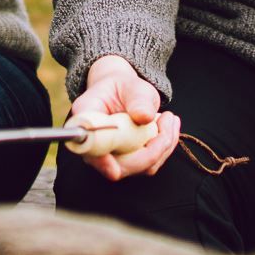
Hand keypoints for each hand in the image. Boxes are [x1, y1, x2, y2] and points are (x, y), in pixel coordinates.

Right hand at [66, 56, 182, 180]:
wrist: (124, 95)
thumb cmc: (124, 88)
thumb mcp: (132, 86)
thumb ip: (138, 99)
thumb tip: (144, 117)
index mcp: (86, 121)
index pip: (88, 146)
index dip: (100, 161)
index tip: (114, 169)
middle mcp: (95, 146)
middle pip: (119, 165)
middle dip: (152, 149)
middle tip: (168, 118)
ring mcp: (112, 158)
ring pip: (141, 166)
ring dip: (163, 145)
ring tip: (168, 118)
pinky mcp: (129, 163)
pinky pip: (151, 164)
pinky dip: (165, 147)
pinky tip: (168, 127)